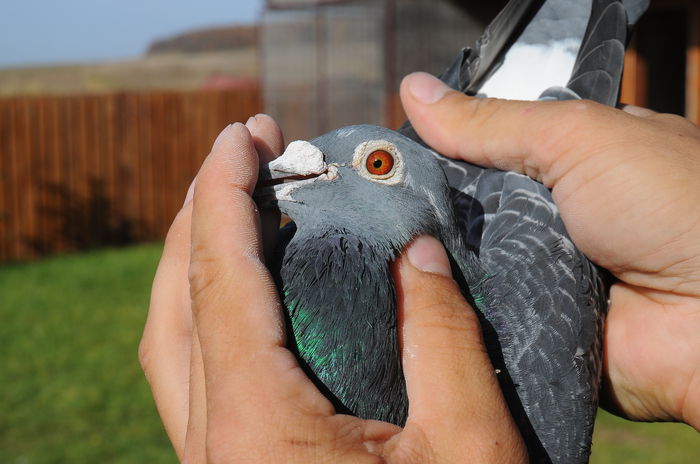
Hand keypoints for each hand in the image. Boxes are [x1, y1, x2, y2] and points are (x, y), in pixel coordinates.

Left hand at [139, 115, 526, 462]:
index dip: (223, 190)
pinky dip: (208, 312)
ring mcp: (211, 461)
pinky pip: (193, 373)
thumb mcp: (470, 450)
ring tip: (239, 208)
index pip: (220, 276)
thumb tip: (418, 254)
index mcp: (257, 428)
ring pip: (170, 339)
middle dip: (198, 214)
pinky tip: (249, 294)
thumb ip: (444, 338)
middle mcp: (212, 444)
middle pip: (173, 299)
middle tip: (245, 159)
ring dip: (194, 261)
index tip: (243, 134)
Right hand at [400, 72, 699, 429]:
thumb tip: (416, 91)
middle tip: (377, 206)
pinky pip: (479, 315)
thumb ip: (492, 123)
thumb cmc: (675, 207)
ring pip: (467, 265)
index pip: (485, 153)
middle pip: (470, 211)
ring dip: (440, 261)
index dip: (439, 153)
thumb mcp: (577, 138)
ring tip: (387, 249)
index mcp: (569, 166)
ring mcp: (544, 275)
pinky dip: (458, 307)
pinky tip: (420, 293)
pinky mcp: (535, 326)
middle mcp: (554, 220)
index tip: (388, 157)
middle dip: (431, 211)